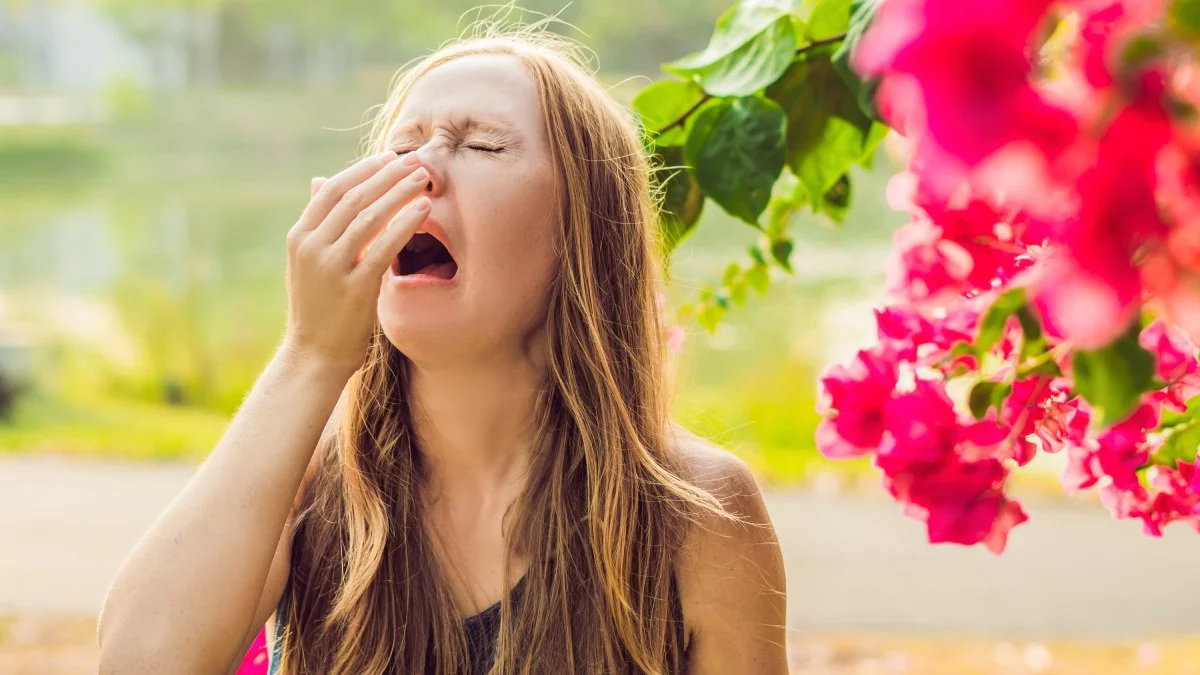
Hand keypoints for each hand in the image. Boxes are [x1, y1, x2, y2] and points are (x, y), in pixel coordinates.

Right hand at [281, 151, 430, 374]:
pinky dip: (405, 223)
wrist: (313, 356)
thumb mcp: (311, 261)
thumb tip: (321, 180)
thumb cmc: (319, 307)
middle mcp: (310, 246)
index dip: (364, 169)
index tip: (391, 157)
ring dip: (399, 191)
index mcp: (299, 236)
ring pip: (368, 215)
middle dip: (387, 173)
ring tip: (425, 177)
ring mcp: (330, 267)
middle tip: (415, 159)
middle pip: (352, 196)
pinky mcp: (353, 288)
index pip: (333, 189)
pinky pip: (382, 247)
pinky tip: (424, 209)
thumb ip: (320, 224)